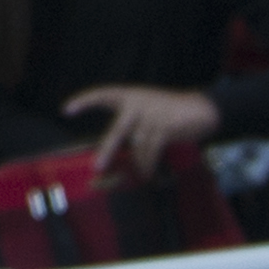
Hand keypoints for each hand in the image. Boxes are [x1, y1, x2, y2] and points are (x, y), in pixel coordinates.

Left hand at [75, 85, 218, 174]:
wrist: (202, 107)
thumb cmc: (170, 112)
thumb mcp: (148, 110)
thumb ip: (131, 126)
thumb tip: (114, 155)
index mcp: (130, 95)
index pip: (102, 94)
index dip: (84, 101)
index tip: (66, 110)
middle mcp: (138, 102)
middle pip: (118, 130)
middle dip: (107, 150)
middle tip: (97, 168)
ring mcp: (152, 114)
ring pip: (137, 146)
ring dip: (138, 163)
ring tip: (140, 174)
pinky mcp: (164, 126)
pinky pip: (151, 151)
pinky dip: (149, 164)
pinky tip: (148, 173)